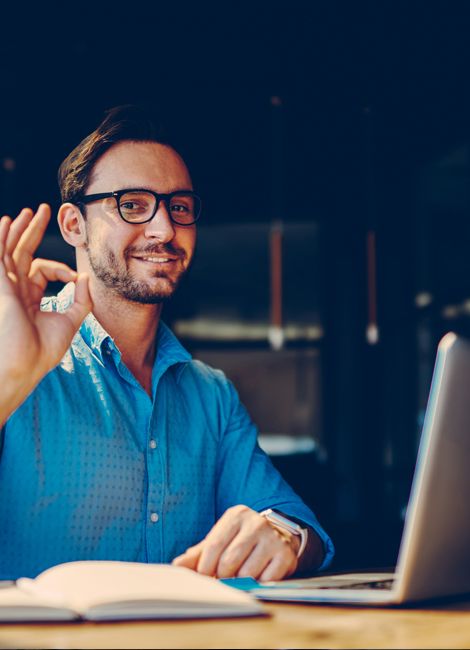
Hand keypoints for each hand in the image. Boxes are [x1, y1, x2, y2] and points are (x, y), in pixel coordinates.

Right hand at [0, 205, 91, 417]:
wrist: (24, 366)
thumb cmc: (42, 351)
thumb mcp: (69, 322)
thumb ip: (81, 300)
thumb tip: (85, 276)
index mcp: (30, 299)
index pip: (43, 271)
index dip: (61, 269)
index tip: (74, 279)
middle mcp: (16, 291)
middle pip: (24, 253)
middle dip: (33, 231)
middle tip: (43, 210)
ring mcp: (6, 288)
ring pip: (11, 251)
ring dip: (19, 230)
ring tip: (28, 212)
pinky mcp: (0, 287)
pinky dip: (1, 240)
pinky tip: (6, 223)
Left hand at [172, 505, 299, 580]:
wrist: (278, 535)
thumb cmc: (242, 540)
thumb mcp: (221, 539)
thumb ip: (199, 553)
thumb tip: (177, 566)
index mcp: (236, 515)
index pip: (213, 546)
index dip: (205, 567)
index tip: (205, 577)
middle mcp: (256, 523)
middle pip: (229, 562)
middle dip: (222, 576)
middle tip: (224, 578)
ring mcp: (273, 538)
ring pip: (247, 573)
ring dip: (241, 581)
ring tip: (242, 574)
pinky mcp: (285, 555)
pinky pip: (265, 580)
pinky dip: (259, 584)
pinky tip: (259, 574)